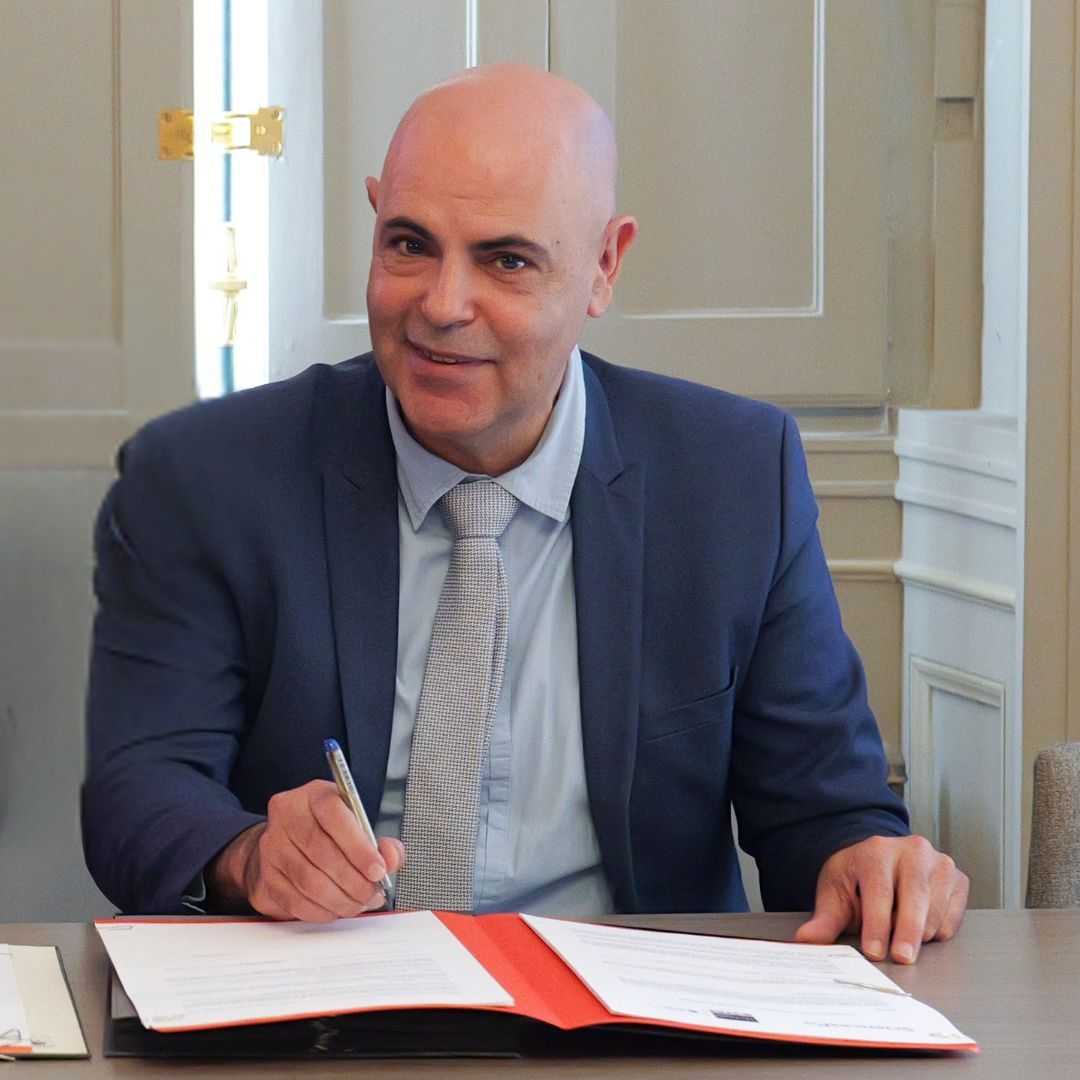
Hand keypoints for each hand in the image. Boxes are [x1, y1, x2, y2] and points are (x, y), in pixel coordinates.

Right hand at [208, 780, 404, 920]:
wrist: (289, 843)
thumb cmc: (328, 832)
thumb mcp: (357, 824)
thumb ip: (379, 841)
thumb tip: (391, 857)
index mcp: (314, 796)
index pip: (335, 817)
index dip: (359, 848)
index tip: (378, 870)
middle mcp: (288, 817)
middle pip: (322, 853)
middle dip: (353, 880)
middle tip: (372, 893)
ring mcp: (272, 847)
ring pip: (309, 881)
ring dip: (340, 899)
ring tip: (359, 903)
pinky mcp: (267, 876)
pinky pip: (296, 901)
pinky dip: (322, 911)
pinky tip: (337, 908)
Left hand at [793, 835, 968, 962]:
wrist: (879, 859)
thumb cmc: (856, 878)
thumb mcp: (835, 894)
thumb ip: (824, 920)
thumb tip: (806, 940)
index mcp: (876, 850)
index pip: (879, 890)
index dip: (876, 924)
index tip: (874, 951)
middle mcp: (912, 851)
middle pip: (915, 897)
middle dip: (907, 932)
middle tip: (901, 958)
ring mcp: (939, 862)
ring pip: (935, 909)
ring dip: (920, 934)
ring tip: (901, 938)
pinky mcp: (958, 879)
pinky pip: (953, 916)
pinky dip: (937, 931)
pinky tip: (920, 927)